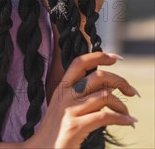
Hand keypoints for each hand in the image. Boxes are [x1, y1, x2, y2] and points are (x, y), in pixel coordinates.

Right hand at [22, 52, 138, 148]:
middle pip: (98, 77)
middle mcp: (65, 95)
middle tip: (131, 91)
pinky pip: (104, 117)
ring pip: (104, 96)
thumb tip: (105, 87)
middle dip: (119, 81)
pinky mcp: (75, 127)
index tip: (115, 57)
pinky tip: (128, 121)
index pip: (79, 63)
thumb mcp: (63, 106)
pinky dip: (121, 118)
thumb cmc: (55, 130)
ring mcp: (70, 110)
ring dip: (122, 104)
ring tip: (126, 113)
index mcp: (62, 87)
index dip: (98, 56)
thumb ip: (78, 95)